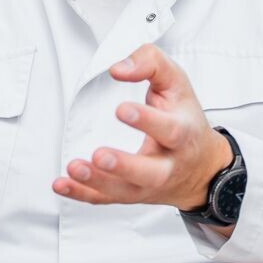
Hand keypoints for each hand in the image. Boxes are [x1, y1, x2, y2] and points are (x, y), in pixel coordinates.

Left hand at [52, 44, 233, 212]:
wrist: (201, 166)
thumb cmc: (184, 118)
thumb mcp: (177, 83)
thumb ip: (150, 63)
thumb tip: (118, 69)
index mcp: (183, 134)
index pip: (169, 130)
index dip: (147, 121)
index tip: (122, 109)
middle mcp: (168, 164)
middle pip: (150, 173)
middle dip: (124, 166)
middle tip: (100, 155)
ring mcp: (148, 184)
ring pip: (125, 190)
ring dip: (98, 182)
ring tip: (74, 167)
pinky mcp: (130, 193)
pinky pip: (105, 199)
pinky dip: (82, 194)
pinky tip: (62, 184)